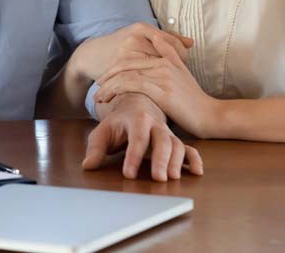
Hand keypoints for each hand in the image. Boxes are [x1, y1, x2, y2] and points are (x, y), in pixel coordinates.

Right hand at [71, 22, 193, 81]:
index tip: (183, 65)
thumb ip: (166, 40)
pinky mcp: (119, 66)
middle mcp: (133, 37)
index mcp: (141, 28)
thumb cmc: (120, 46)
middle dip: (174, 68)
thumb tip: (191, 43)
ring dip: (163, 78)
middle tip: (178, 78)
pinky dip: (148, 84)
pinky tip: (154, 90)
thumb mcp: (141, 37)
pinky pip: (139, 77)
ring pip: (154, 67)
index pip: (172, 42)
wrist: (91, 55)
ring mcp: (125, 52)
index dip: (182, 55)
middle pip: (165, 55)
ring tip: (169, 85)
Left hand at [82, 93, 203, 180]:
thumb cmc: (118, 123)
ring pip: (177, 145)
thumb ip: (96, 148)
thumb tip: (88, 165)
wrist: (136, 106)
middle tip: (158, 179)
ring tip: (173, 178)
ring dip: (177, 162)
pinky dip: (194, 159)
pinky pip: (189, 149)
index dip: (133, 156)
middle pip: (161, 141)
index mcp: (136, 119)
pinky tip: (196, 172)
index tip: (129, 174)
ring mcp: (167, 133)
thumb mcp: (103, 132)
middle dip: (160, 160)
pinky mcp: (175, 141)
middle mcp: (155, 125)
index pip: (136, 138)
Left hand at [95, 34, 220, 137]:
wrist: (211, 115)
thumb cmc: (194, 100)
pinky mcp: (161, 90)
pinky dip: (116, 89)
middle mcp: (163, 63)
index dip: (115, 67)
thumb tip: (157, 38)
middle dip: (108, 75)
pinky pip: (132, 84)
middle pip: (126, 63)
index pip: (132, 57)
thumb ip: (170, 55)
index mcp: (166, 58)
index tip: (104, 78)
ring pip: (126, 74)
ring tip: (98, 97)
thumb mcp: (183, 73)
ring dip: (108, 85)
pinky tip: (108, 98)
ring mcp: (162, 75)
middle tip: (96, 86)